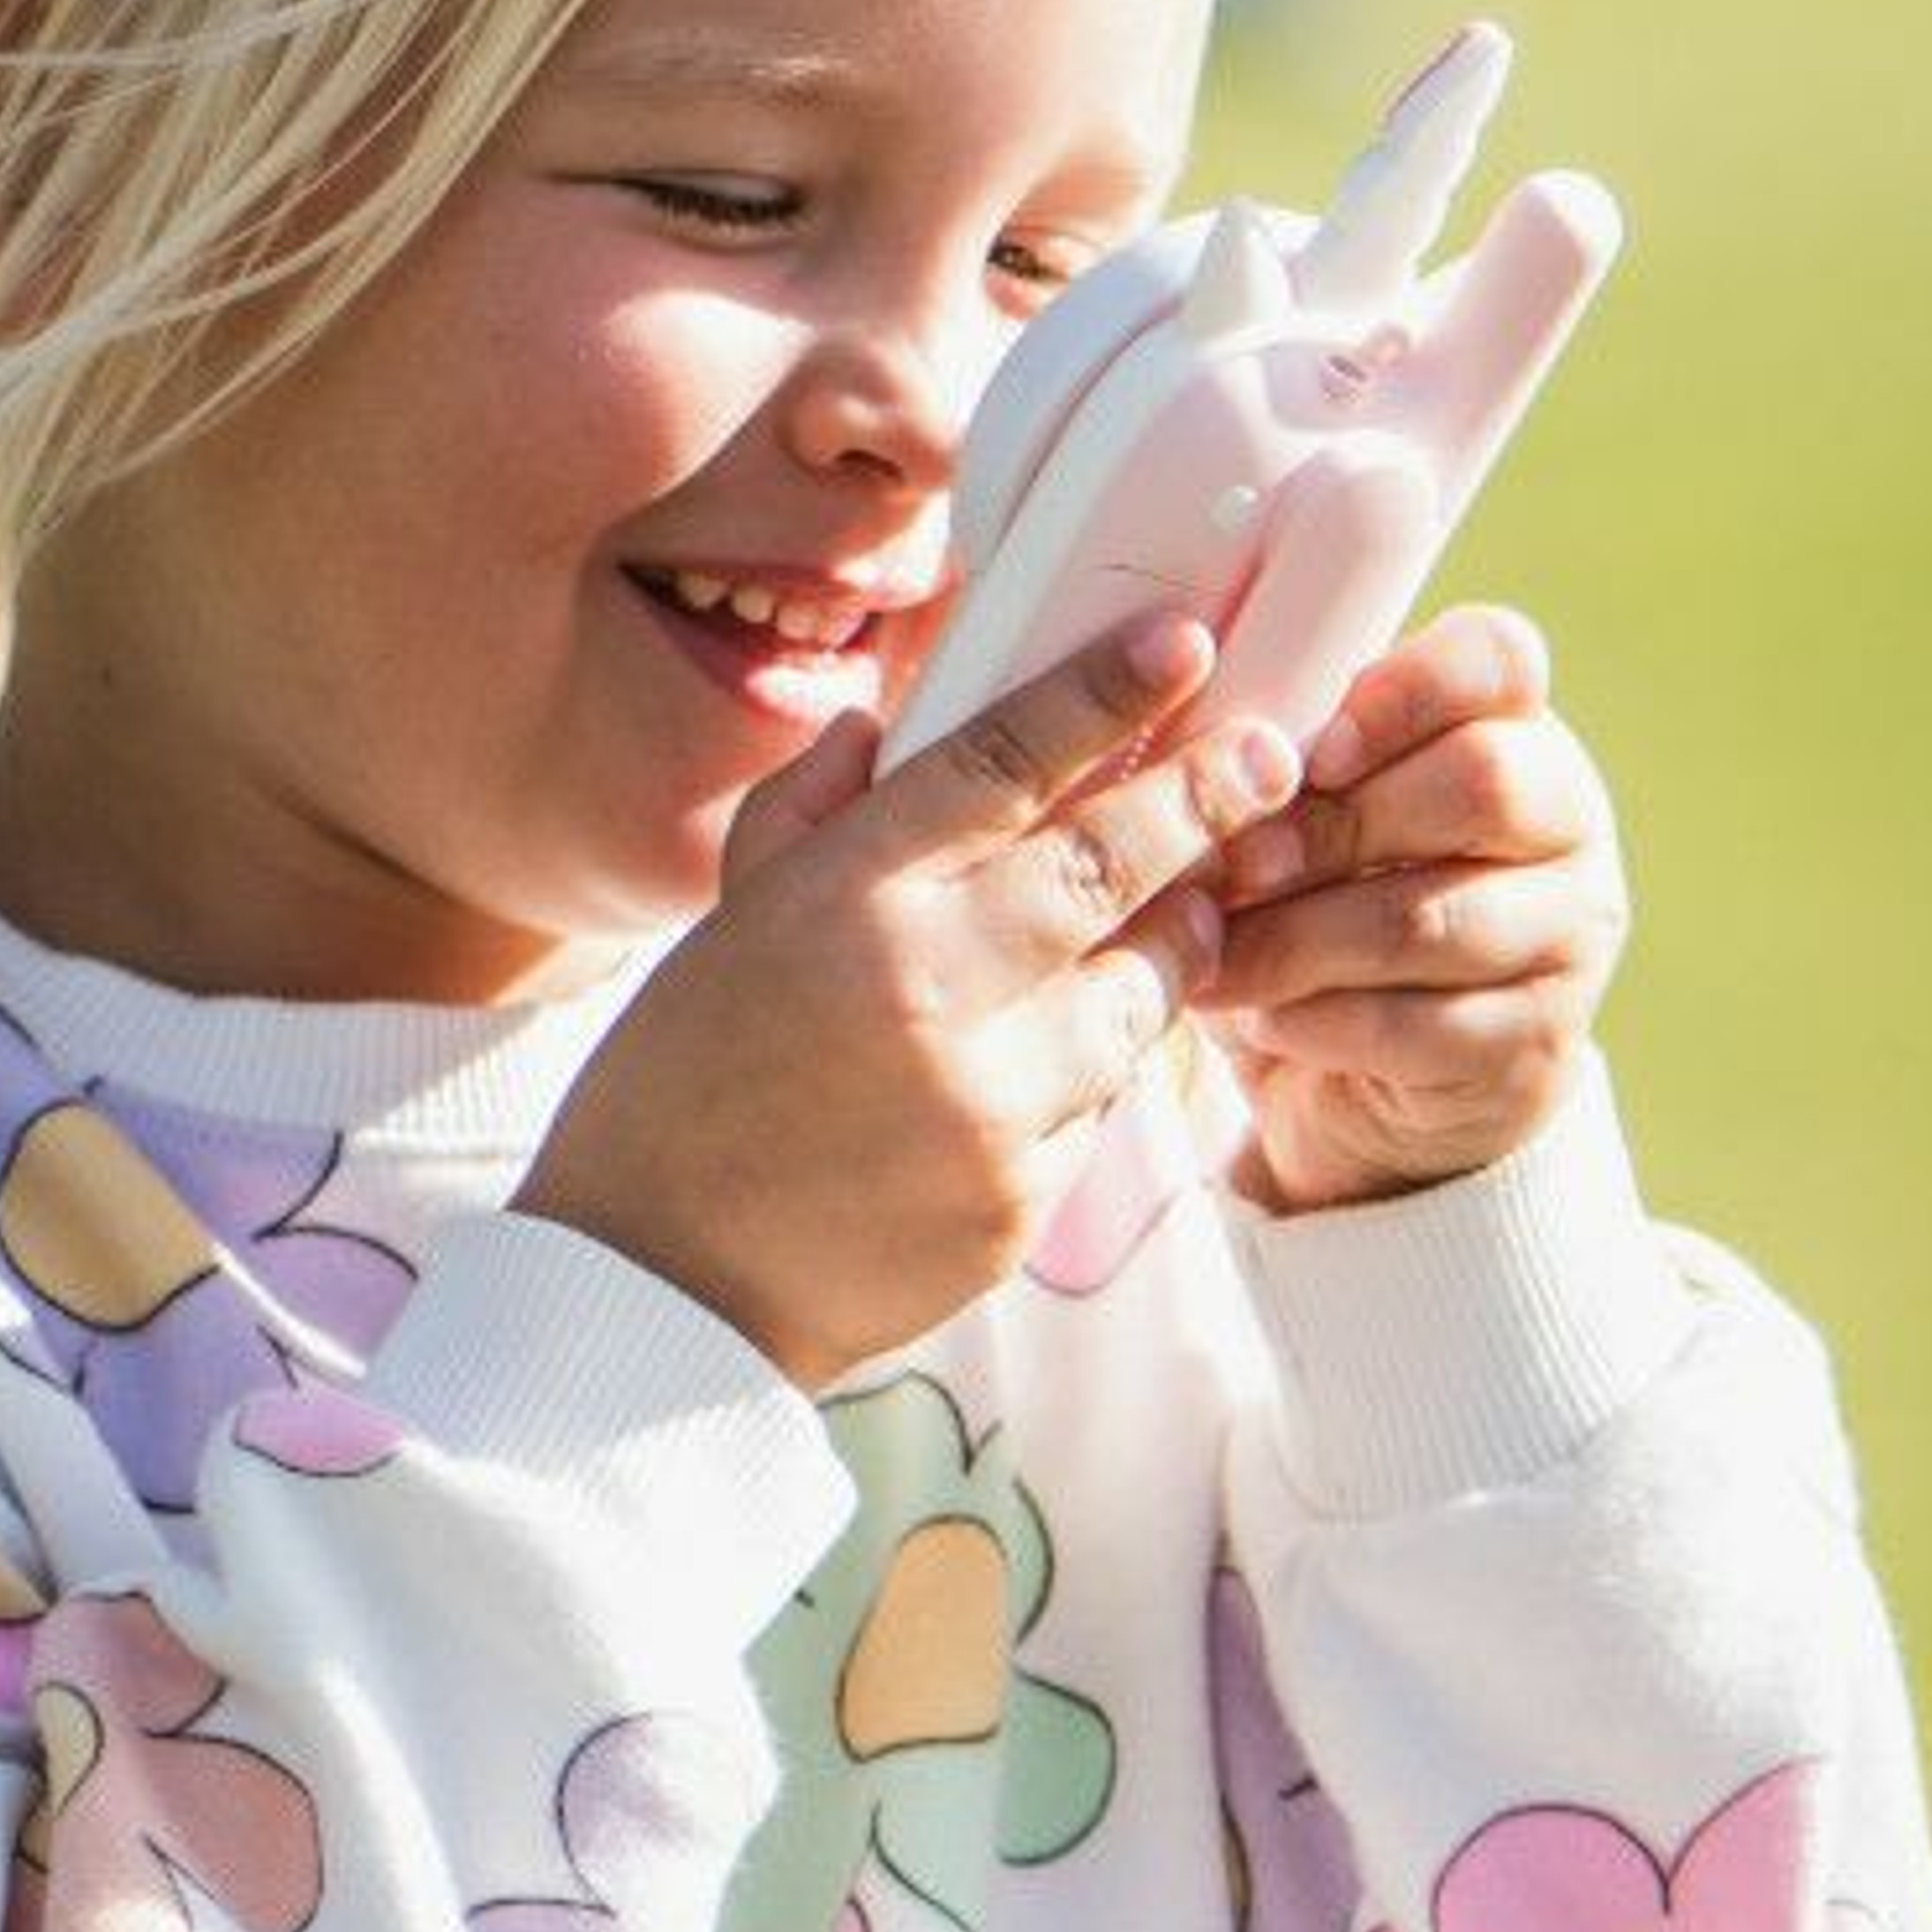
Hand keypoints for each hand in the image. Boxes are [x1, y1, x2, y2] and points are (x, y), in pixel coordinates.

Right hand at [518, 617, 1301, 1386]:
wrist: (660, 1288)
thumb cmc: (682, 1086)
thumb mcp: (724, 924)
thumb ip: (806, 812)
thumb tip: (881, 724)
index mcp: (844, 899)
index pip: (1002, 761)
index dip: (1104, 693)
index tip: (1183, 644)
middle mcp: (929, 987)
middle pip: (1111, 859)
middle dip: (1206, 795)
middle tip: (1271, 752)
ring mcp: (988, 1101)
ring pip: (1141, 991)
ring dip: (1180, 936)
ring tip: (1196, 900)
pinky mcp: (1022, 1200)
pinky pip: (1104, 1105)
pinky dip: (1102, 1063)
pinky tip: (1075, 1045)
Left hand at [1202, 603, 1627, 1214]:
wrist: (1366, 1083)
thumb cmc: (1314, 905)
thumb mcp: (1294, 817)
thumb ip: (1271, 765)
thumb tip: (1197, 756)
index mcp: (1508, 724)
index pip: (1499, 656)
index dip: (1407, 690)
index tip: (1316, 750)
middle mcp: (1566, 819)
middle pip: (1482, 781)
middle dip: (1333, 826)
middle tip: (1237, 866)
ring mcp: (1569, 936)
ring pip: (1433, 916)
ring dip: (1299, 936)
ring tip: (1212, 952)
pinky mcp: (1540, 1046)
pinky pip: (1420, 1025)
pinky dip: (1317, 1020)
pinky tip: (1260, 1017)